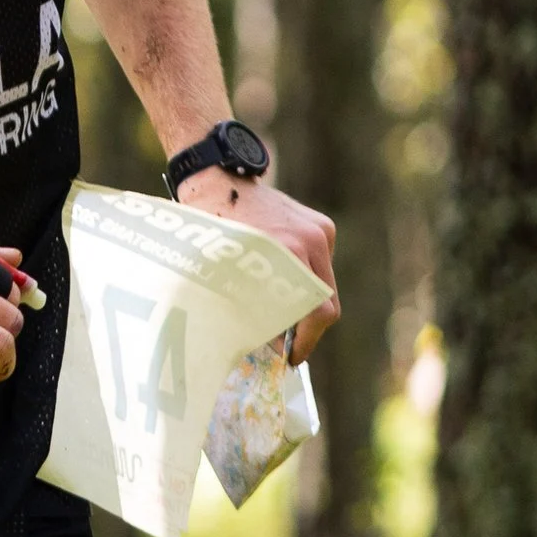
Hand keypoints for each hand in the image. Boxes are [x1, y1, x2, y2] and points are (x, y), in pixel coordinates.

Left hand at [178, 168, 339, 362]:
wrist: (220, 179)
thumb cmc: (212, 227)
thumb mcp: (223, 270)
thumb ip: (247, 304)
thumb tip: (264, 344)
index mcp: (289, 252)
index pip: (318, 311)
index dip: (306, 340)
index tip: (291, 357)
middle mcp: (311, 240)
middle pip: (325, 300)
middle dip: (307, 325)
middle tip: (286, 344)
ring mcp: (319, 231)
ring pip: (323, 283)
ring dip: (304, 301)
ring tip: (277, 311)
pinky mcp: (321, 224)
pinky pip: (318, 264)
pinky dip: (302, 277)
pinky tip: (277, 276)